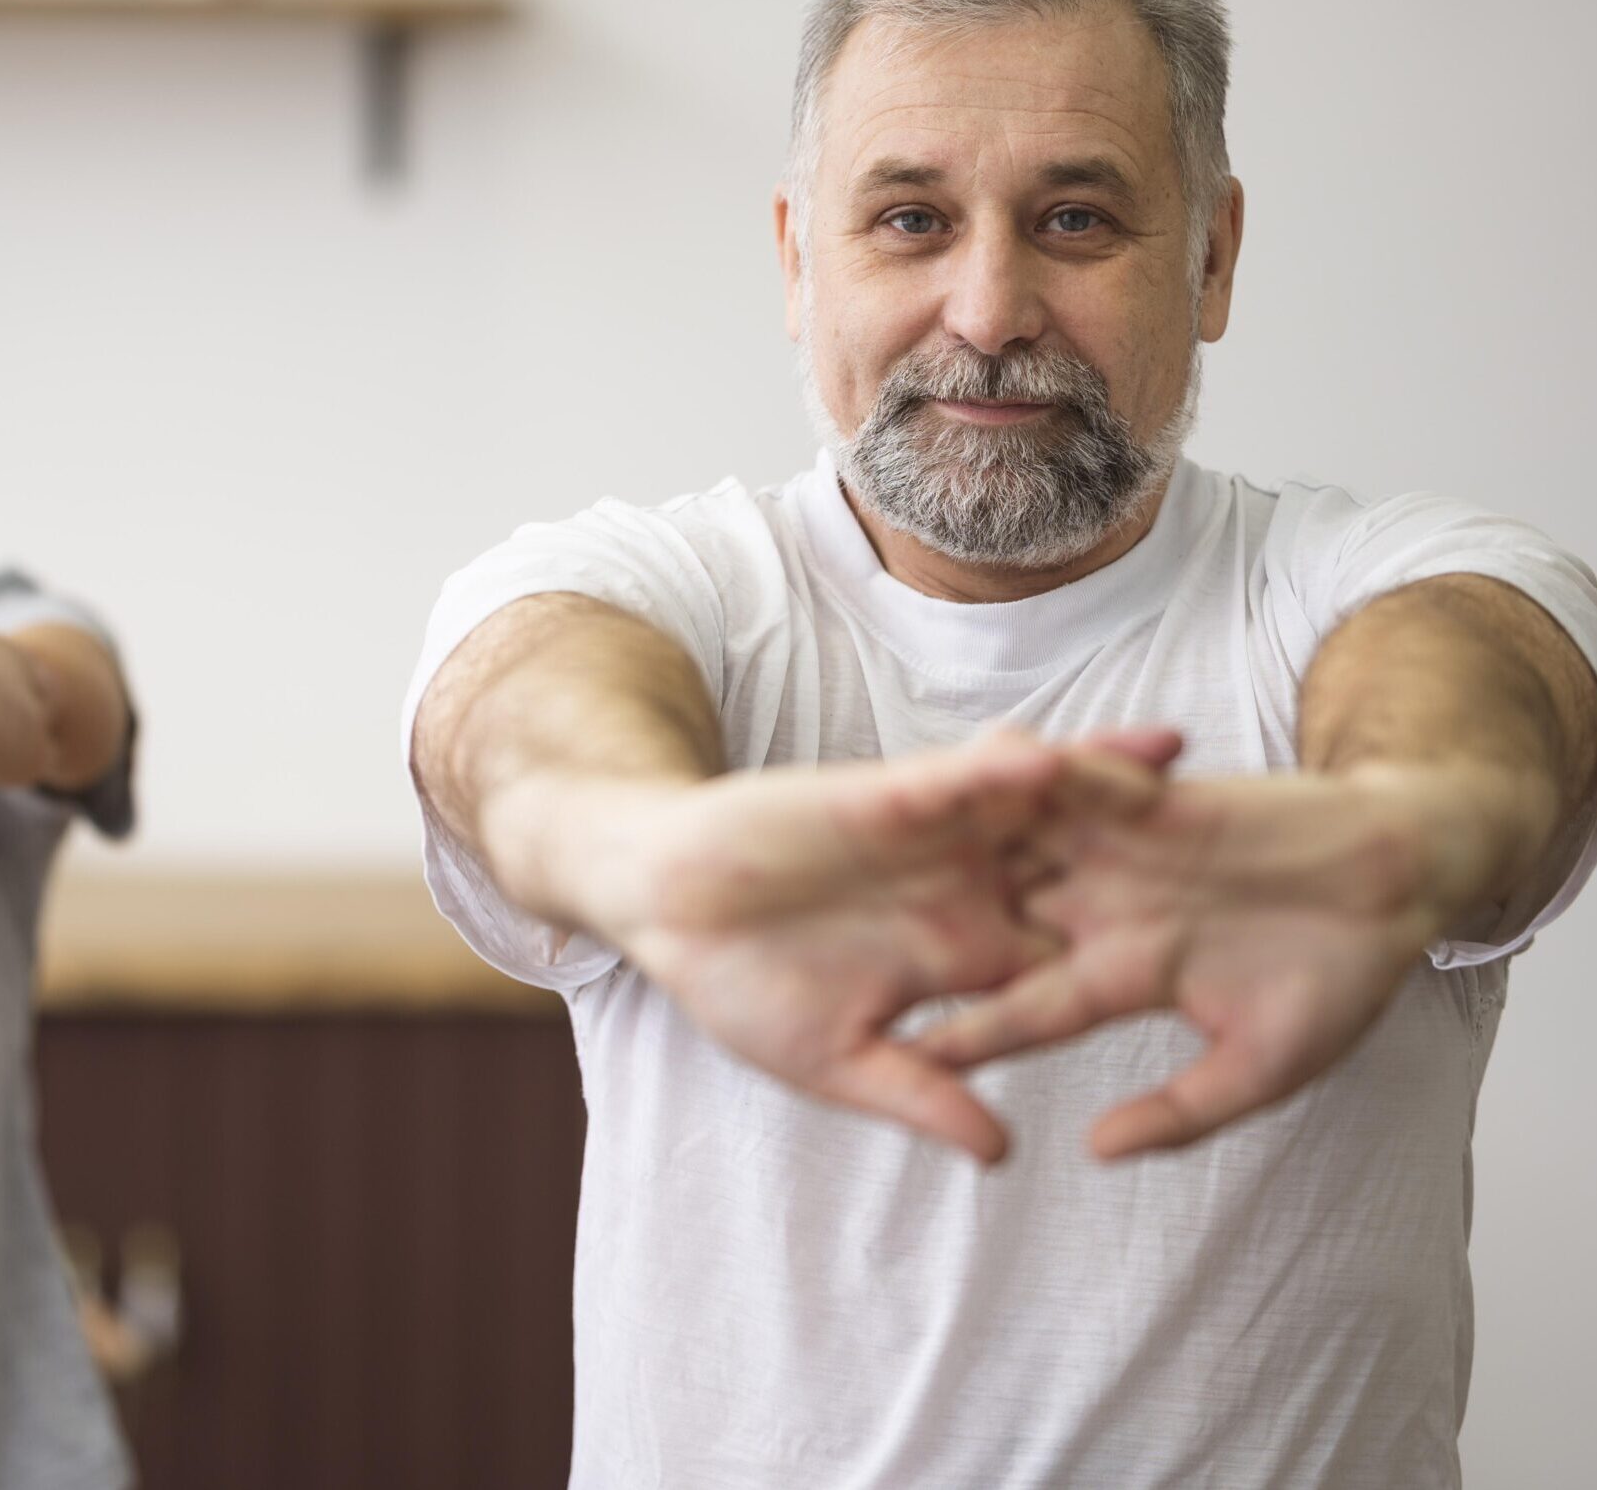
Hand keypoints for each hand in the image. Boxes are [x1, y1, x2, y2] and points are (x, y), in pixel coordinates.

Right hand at [506, 729, 1181, 1161]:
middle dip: (1154, 853)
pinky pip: (961, 779)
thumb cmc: (736, 985)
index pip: (1069, 956)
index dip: (1148, 957)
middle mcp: (961, 890)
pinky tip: (1063, 756)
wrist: (664, 901)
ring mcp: (929, 840)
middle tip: (1249, 838)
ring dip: (1099, 787)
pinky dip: (1009, 766)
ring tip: (1186, 766)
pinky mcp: (887, 798)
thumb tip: (1003, 1156)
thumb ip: (921, 1095)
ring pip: (1034, 810)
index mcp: (959, 955)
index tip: (1232, 961)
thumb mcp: (838, 1061)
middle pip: (1077, 867)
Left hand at [914, 761, 1556, 1157]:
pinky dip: (1028, 771)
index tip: (894, 1058)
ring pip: (1015, 841)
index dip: (964, 1032)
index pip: (1023, 1009)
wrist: (1400, 878)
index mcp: (1121, 976)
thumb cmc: (1341, 979)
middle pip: (993, 915)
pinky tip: (970, 765)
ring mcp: (1120, 849)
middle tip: (834, 933)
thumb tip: (1095, 1152)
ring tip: (872, 839)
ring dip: (953, 838)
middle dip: (920, 921)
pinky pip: (1075, 778)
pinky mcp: (1146, 794)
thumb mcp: (1260, 1065)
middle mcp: (1103, 908)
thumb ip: (1181, 1111)